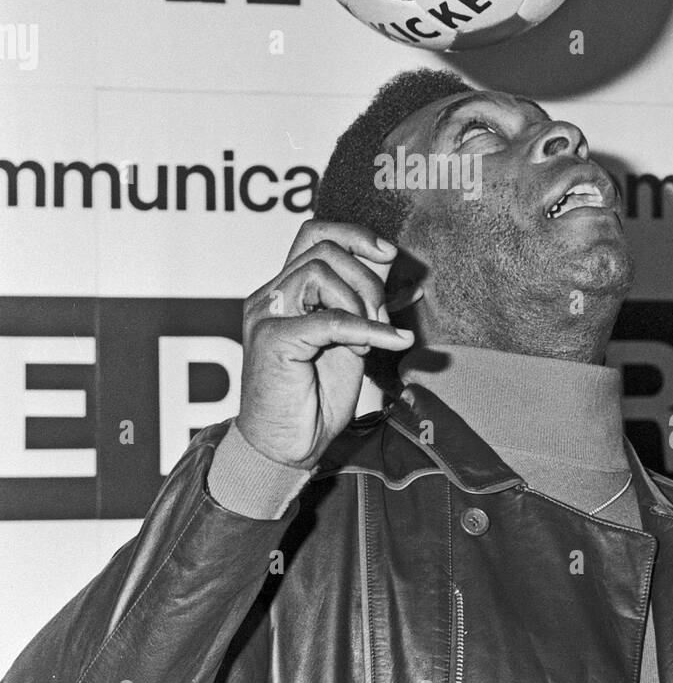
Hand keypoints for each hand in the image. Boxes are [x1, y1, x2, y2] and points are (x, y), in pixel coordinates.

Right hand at [236, 221, 413, 468]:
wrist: (284, 448)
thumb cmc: (313, 398)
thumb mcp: (348, 339)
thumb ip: (363, 301)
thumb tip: (396, 266)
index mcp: (284, 290)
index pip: (313, 233)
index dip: (353, 233)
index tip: (387, 253)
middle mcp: (269, 296)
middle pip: (322, 248)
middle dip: (366, 277)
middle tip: (381, 316)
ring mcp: (266, 315)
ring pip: (321, 273)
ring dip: (360, 303)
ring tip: (368, 340)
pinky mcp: (273, 340)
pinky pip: (330, 320)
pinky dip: (369, 329)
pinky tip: (390, 342)